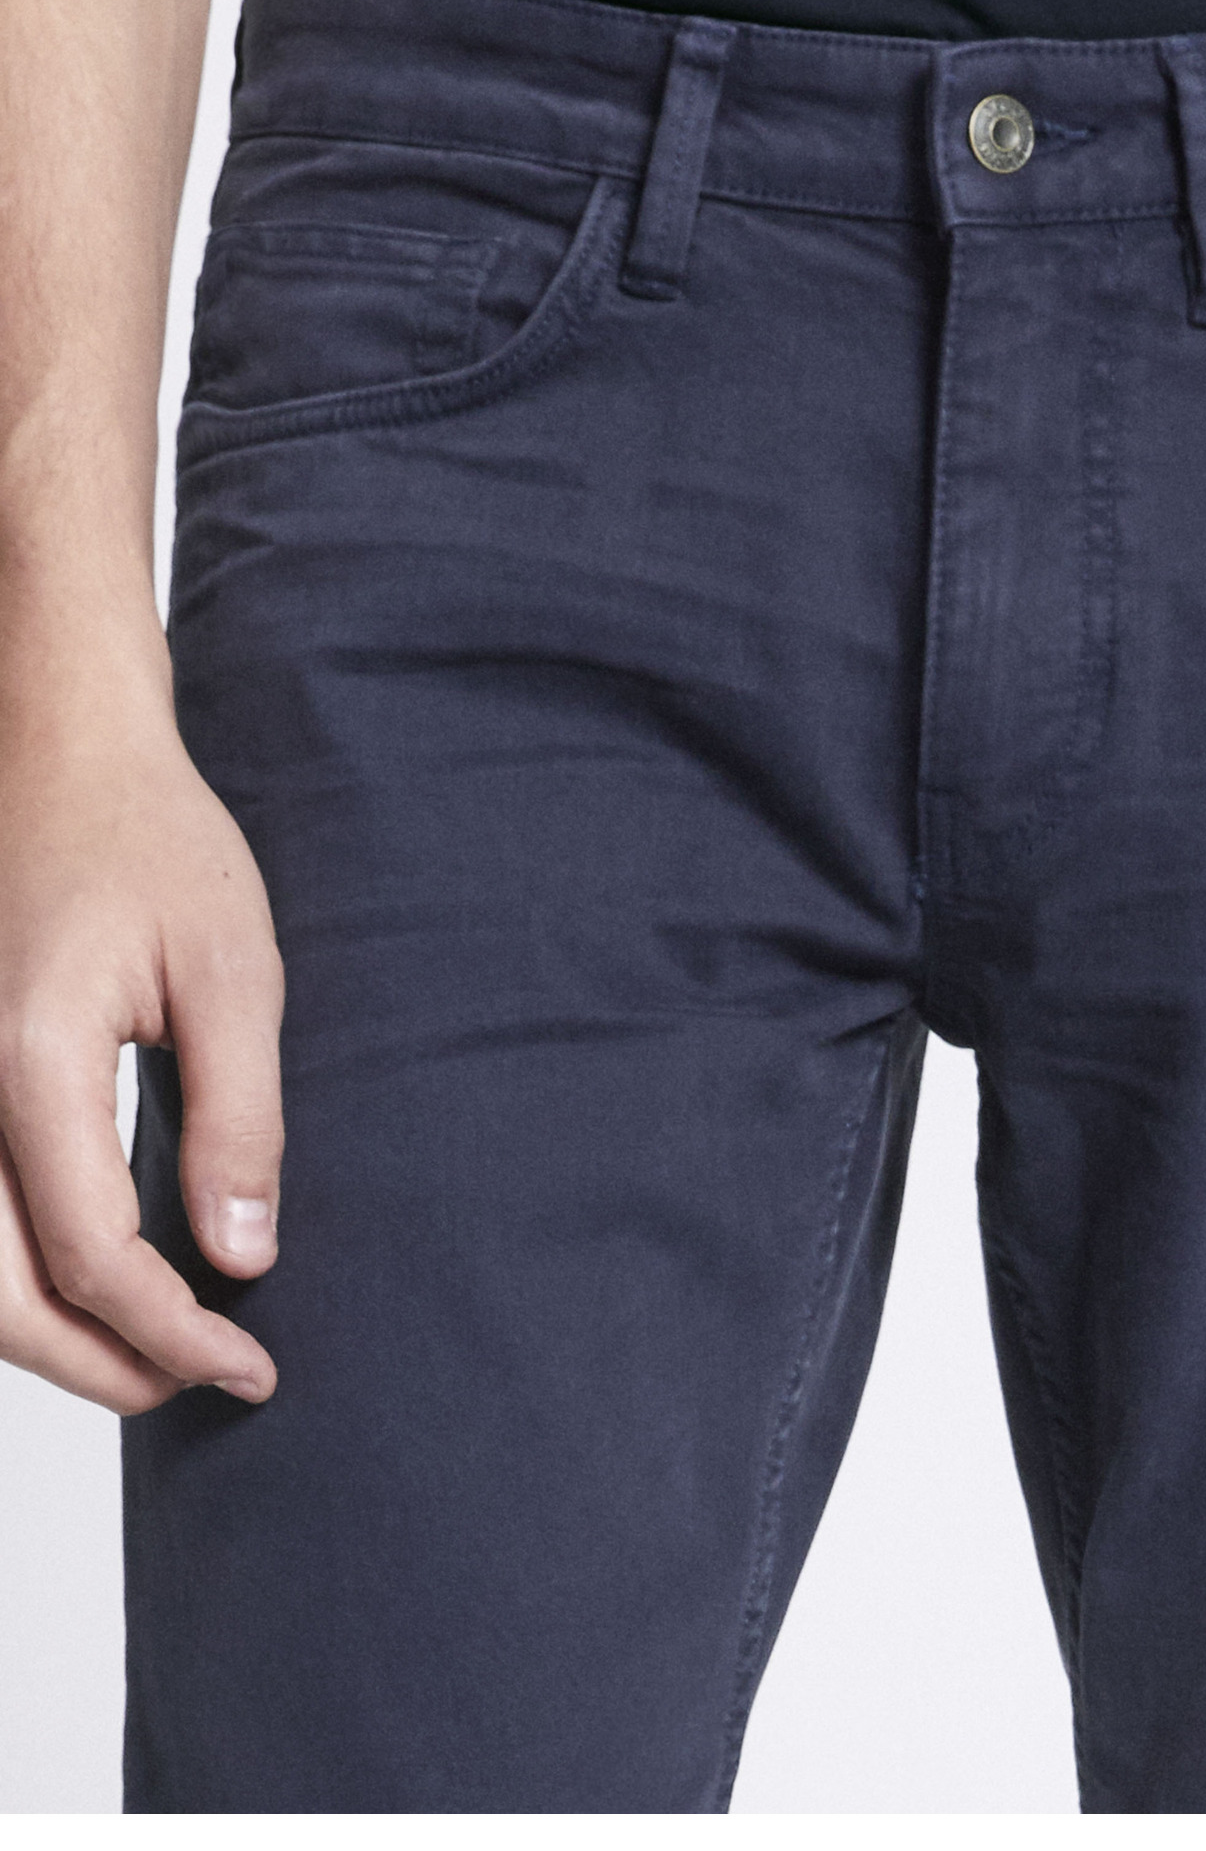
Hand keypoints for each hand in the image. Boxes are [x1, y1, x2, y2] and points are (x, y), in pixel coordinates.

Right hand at [0, 718, 282, 1413]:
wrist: (61, 755)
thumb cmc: (154, 843)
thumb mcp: (231, 974)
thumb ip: (238, 1120)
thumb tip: (243, 1259)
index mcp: (30, 1063)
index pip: (91, 1256)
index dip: (172, 1334)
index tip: (250, 1365)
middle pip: (1, 1296)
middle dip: (103, 1365)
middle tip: (209, 1382)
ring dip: (54, 1335)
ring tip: (159, 1353)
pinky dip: (23, 1276)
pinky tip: (99, 1282)